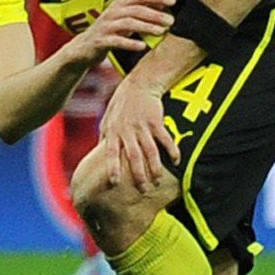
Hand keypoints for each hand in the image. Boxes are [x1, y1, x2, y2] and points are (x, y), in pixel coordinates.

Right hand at [64, 0, 170, 69]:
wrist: (83, 48)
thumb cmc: (109, 33)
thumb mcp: (124, 19)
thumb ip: (141, 13)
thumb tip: (164, 7)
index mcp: (118, 5)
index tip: (173, 1)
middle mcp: (111, 13)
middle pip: (135, 10)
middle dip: (155, 14)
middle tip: (170, 21)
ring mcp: (105, 27)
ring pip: (127, 23)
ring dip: (146, 26)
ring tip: (161, 32)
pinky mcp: (100, 41)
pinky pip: (116, 41)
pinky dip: (130, 43)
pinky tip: (142, 46)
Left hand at [97, 81, 180, 199]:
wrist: (139, 84)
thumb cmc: (121, 104)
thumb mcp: (107, 118)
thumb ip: (105, 136)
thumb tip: (98, 153)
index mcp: (113, 131)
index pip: (111, 153)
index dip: (112, 168)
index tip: (114, 182)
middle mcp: (127, 131)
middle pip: (133, 157)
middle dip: (138, 175)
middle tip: (142, 190)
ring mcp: (142, 126)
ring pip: (150, 151)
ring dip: (155, 167)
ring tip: (158, 181)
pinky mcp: (157, 122)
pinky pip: (166, 139)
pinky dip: (172, 150)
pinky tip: (176, 161)